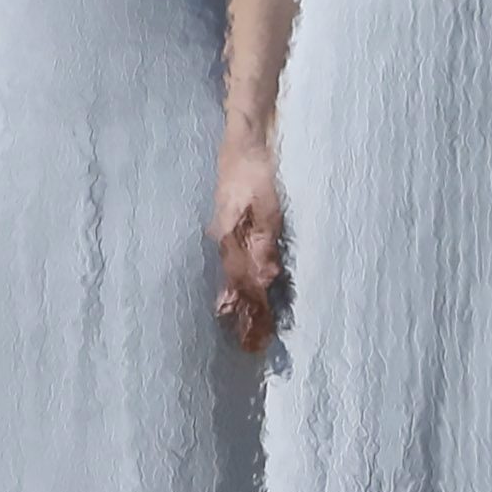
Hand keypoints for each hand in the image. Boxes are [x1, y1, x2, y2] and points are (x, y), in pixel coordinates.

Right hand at [213, 135, 286, 353]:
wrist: (242, 144)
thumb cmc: (257, 172)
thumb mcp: (268, 206)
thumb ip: (265, 243)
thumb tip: (267, 279)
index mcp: (231, 240)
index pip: (244, 286)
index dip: (252, 313)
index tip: (258, 340)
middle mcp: (223, 243)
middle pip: (234, 287)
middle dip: (242, 318)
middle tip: (250, 347)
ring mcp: (224, 237)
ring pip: (231, 279)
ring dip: (238, 306)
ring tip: (240, 332)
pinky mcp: (229, 230)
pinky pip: (230, 266)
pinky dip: (234, 286)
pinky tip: (231, 298)